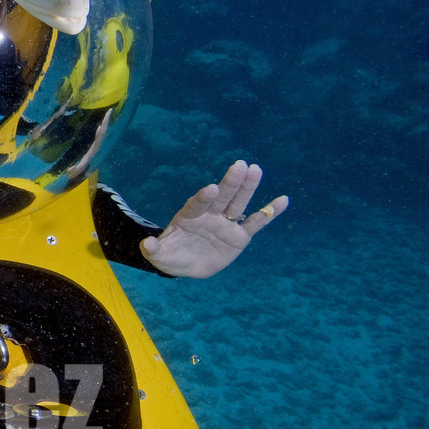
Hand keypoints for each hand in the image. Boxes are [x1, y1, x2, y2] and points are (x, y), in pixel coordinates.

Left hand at [139, 160, 288, 278]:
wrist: (186, 264)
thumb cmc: (171, 256)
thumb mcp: (159, 256)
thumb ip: (154, 250)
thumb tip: (146, 244)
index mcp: (188, 217)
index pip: (196, 204)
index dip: (203, 197)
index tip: (211, 188)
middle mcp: (209, 216)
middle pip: (221, 197)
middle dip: (230, 183)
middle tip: (240, 165)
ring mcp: (225, 224)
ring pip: (238, 204)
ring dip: (248, 188)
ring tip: (256, 170)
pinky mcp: (239, 236)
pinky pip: (256, 223)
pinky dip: (269, 212)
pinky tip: (282, 200)